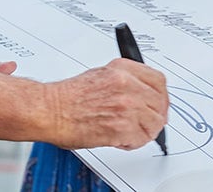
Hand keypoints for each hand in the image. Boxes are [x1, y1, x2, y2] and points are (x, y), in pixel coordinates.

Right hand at [45, 58, 167, 149]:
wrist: (51, 110)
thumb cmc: (69, 96)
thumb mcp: (101, 74)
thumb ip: (125, 81)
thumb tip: (142, 94)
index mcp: (123, 69)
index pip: (159, 80)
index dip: (161, 95)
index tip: (159, 103)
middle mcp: (127, 85)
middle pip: (160, 103)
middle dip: (156, 116)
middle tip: (147, 123)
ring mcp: (126, 106)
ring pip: (154, 123)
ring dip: (145, 131)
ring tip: (130, 132)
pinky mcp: (122, 127)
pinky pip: (141, 139)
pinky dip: (133, 143)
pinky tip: (121, 139)